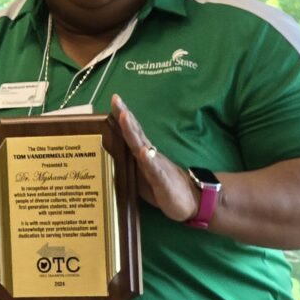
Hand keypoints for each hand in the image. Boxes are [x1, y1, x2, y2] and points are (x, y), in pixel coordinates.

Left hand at [111, 94, 200, 222]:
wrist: (191, 201)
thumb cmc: (161, 187)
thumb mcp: (139, 176)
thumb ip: (127, 163)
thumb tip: (107, 154)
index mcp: (142, 153)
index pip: (131, 132)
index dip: (122, 116)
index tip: (115, 99)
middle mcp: (149, 155)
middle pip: (135, 133)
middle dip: (125, 116)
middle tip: (116, 100)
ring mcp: (157, 166)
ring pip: (142, 147)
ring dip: (133, 132)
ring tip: (125, 116)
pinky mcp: (163, 181)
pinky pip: (155, 170)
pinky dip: (149, 160)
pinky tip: (144, 152)